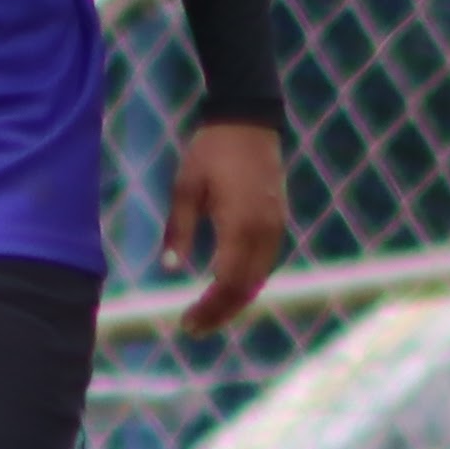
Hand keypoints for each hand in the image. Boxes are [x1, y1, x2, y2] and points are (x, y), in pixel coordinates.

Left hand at [163, 119, 287, 333]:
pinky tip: (227, 289)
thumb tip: (171, 268)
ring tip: (208, 315)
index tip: (186, 323)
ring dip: (235, 301)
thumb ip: (180, 229)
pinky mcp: (278, 221)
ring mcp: (275, 227)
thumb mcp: (185, 187)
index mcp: (240, 225)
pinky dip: (246, 283)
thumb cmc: (211, 151)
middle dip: (220, 313)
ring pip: (259, 279)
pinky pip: (265, 263)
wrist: (248, 119)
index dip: (209, 308)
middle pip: (246, 288)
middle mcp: (264, 232)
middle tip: (193, 329)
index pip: (227, 282)